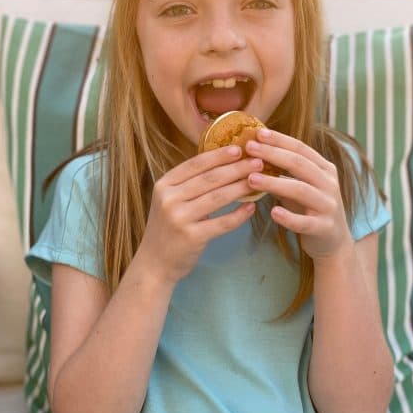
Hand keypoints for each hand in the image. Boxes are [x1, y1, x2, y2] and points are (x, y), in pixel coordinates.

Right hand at [138, 146, 262, 283]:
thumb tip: (223, 164)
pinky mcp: (191, 237)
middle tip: (257, 162)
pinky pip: (221, 222)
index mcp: (164, 184)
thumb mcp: (170, 200)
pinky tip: (251, 208)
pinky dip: (238, 215)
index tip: (238, 149)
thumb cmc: (168, 228)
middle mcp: (169, 198)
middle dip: (236, 168)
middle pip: (209, 179)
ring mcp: (179, 218)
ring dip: (241, 187)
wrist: (153, 264)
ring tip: (259, 181)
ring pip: (217, 197)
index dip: (218, 155)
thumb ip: (189, 184)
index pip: (195, 164)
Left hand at [245, 129, 352, 259]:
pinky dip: (289, 217)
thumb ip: (283, 172)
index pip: (301, 148)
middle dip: (273, 154)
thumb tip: (254, 154)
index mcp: (324, 169)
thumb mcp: (300, 186)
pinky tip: (273, 212)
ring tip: (251, 178)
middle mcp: (329, 184)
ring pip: (300, 190)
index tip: (258, 133)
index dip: (279, 139)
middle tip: (249, 148)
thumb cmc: (310, 209)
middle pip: (299, 164)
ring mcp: (329, 205)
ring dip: (274, 183)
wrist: (334, 242)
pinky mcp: (325, 227)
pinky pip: (305, 222)